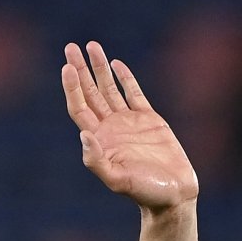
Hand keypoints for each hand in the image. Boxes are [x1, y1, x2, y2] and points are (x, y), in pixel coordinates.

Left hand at [62, 42, 197, 210]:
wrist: (173, 195)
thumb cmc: (144, 192)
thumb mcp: (117, 180)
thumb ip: (97, 161)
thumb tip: (84, 135)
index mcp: (99, 140)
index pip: (79, 108)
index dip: (72, 87)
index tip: (67, 67)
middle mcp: (110, 128)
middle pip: (90, 93)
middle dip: (80, 70)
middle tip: (71, 47)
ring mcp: (129, 122)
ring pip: (109, 88)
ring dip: (99, 68)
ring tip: (91, 45)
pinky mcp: (149, 120)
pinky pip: (134, 93)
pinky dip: (126, 77)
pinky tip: (116, 63)